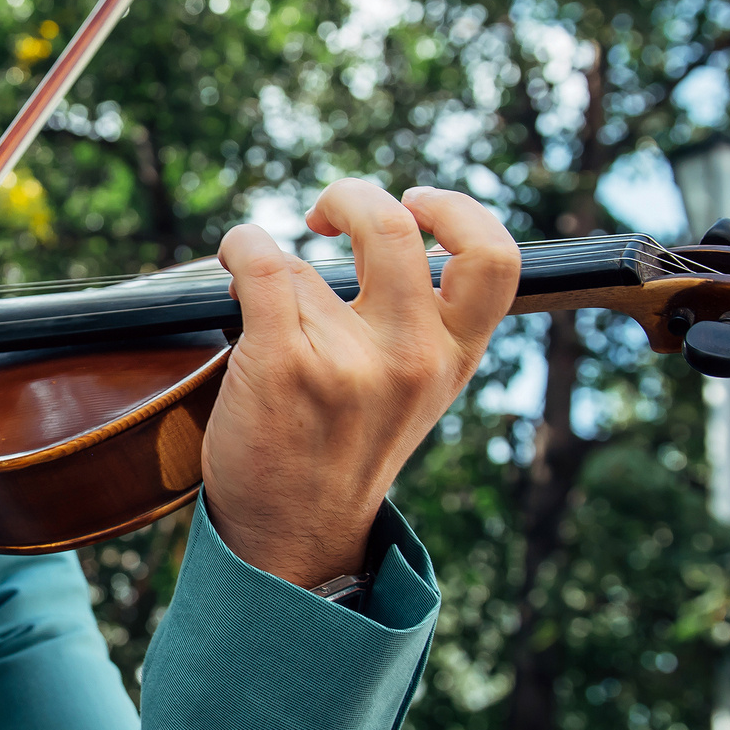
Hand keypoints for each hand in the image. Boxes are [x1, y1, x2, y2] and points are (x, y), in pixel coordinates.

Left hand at [200, 180, 517, 588]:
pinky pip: (261, 263)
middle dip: (349, 195)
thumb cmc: (344, 450)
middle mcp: (410, 358)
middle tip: (323, 211)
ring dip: (272, 267)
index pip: (494, 259)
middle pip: (394, 225)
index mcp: (452, 359)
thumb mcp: (416, 390)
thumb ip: (422, 320)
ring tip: (261, 304)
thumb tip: (390, 221)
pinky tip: (235, 258)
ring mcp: (347, 363)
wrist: (293, 534)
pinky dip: (240, 245)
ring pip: (304, 263)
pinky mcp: (282, 366)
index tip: (414, 203)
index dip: (455, 210)